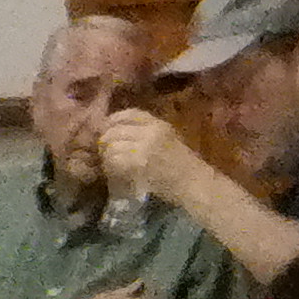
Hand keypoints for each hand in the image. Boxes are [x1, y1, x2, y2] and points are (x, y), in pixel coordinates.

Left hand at [95, 108, 209, 206]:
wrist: (195, 184)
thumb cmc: (184, 166)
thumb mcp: (169, 140)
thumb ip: (147, 133)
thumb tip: (118, 131)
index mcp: (159, 124)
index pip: (129, 114)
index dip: (113, 120)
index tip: (106, 128)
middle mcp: (151, 131)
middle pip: (116, 129)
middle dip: (105, 140)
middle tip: (103, 150)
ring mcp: (144, 147)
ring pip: (112, 145)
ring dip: (106, 155)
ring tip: (108, 162)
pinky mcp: (139, 163)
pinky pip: (115, 160)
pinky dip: (110, 166)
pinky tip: (113, 171)